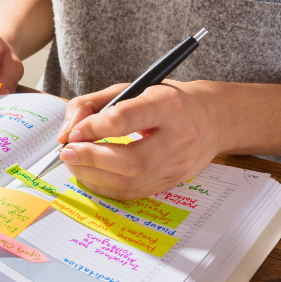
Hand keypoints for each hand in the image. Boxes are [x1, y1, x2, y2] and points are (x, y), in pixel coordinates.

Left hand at [53, 80, 226, 200]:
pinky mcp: (174, 181)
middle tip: (68, 153)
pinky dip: (105, 187)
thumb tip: (67, 132)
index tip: (74, 133)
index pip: (125, 119)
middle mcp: (178, 137)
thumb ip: (93, 104)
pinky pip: (134, 193)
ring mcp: (178, 164)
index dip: (93, 128)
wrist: (213, 118)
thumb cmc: (166, 100)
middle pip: (130, 160)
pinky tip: (92, 175)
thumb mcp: (131, 88)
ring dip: (93, 176)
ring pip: (130, 181)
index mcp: (167, 105)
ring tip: (75, 163)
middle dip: (91, 158)